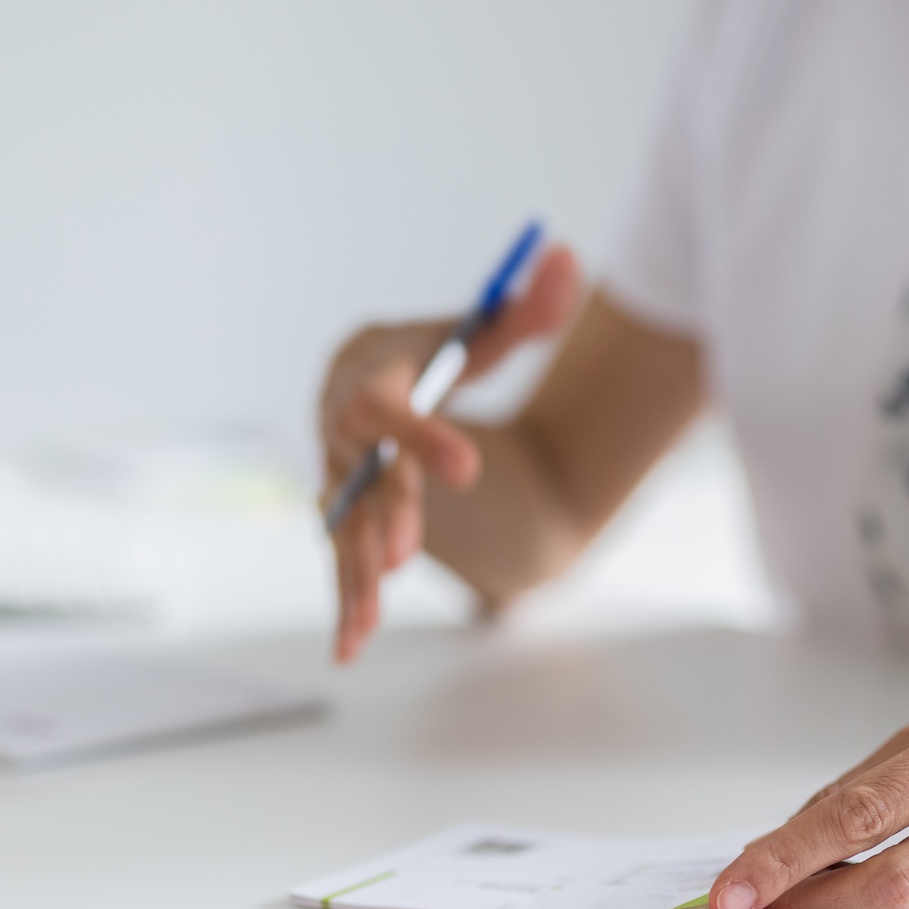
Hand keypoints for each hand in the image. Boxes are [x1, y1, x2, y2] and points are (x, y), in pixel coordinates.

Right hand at [320, 243, 582, 661]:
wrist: (387, 375)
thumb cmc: (440, 351)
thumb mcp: (483, 330)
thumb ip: (526, 307)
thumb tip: (568, 261)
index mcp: (371, 372)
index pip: (388, 405)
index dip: (424, 439)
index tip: (469, 468)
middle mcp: (343, 426)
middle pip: (364, 475)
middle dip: (387, 513)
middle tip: (409, 555)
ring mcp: (341, 476)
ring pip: (345, 526)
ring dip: (354, 572)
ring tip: (370, 619)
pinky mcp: (346, 514)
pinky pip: (343, 558)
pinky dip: (344, 600)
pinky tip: (350, 647)